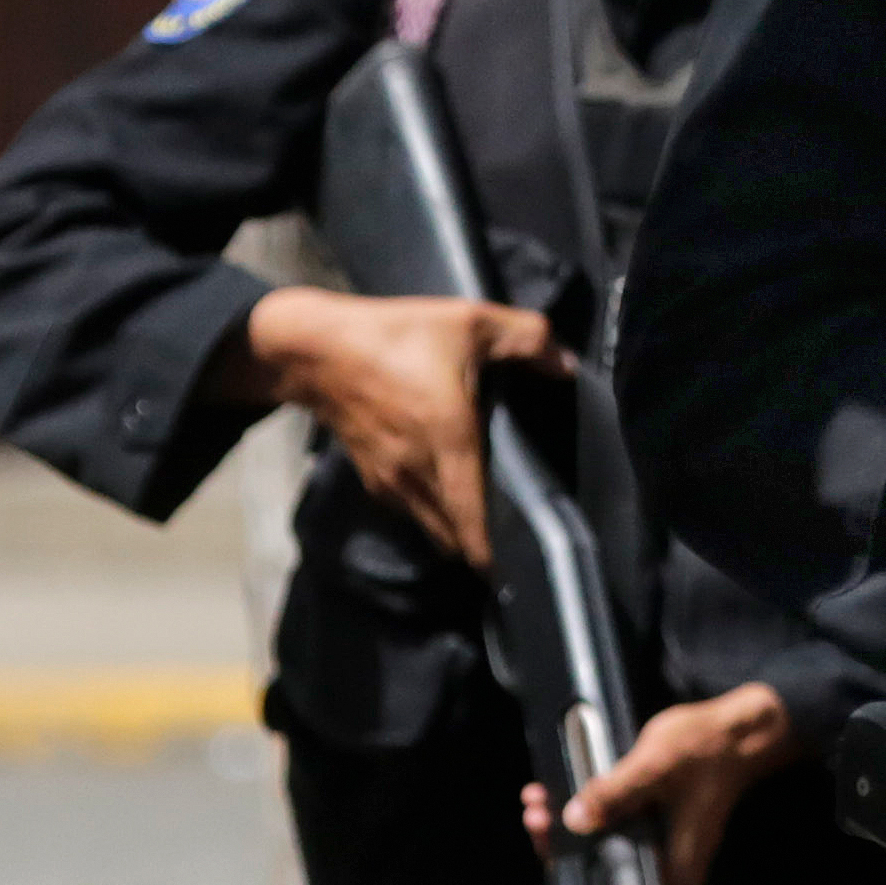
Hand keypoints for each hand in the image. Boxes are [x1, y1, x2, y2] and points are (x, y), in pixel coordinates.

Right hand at [229, 286, 566, 563]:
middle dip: (486, 548)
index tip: (526, 562)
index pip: (475, 521)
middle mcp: (420, 475)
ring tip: (492, 526)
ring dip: (460, 534)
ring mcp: (393, 483)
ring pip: (435, 528)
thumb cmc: (396, 336)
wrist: (317, 350)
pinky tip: (454, 497)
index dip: (497, 552)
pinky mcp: (374, 480)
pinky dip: (436, 516)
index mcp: (450, 443)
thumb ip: (528, 339)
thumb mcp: (470, 321)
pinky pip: (413, 512)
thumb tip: (568, 367)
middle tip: (521, 543)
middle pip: (457, 537)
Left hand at [526, 681, 797, 884]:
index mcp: (676, 868)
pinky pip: (601, 835)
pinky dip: (573, 820)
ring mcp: (652, 849)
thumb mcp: (657, 763)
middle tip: (540, 846)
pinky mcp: (643, 828)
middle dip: (565, 881)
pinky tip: (546, 794)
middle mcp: (663, 868)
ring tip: (535, 811)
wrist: (735, 730)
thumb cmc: (707, 750)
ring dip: (561, 842)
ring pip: (599, 863)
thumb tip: (573, 821)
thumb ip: (615, 792)